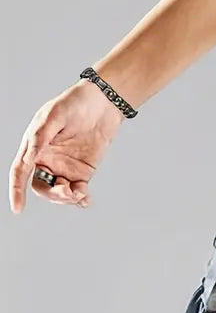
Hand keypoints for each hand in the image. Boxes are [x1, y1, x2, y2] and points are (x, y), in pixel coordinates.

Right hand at [9, 80, 123, 213]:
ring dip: (68, 199)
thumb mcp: (54, 117)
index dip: (17, 190)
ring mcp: (64, 168)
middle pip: (42, 188)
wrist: (102, 104)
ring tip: (81, 192)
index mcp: (34, 146)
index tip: (17, 208)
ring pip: (59, 194)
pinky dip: (80, 200)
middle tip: (68, 191)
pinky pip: (77, 192)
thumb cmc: (74, 104)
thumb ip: (40, 138)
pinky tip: (85, 199)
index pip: (21, 171)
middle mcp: (46, 160)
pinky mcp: (82, 173)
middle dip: (53, 195)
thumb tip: (30, 158)